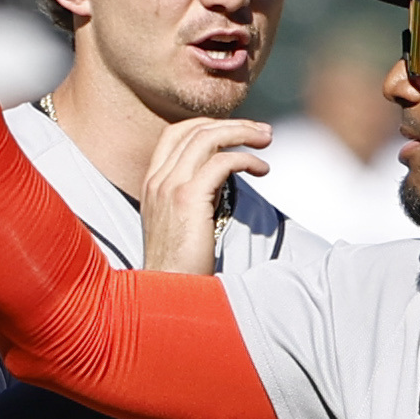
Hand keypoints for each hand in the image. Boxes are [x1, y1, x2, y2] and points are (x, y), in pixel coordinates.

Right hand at [140, 118, 272, 271]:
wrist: (166, 294)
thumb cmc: (180, 267)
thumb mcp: (182, 222)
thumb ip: (195, 195)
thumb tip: (224, 177)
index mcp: (152, 183)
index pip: (176, 133)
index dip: (209, 125)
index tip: (237, 132)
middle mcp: (157, 179)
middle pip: (195, 129)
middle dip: (234, 124)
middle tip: (262, 133)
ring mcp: (170, 187)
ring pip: (208, 138)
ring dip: (243, 133)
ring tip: (266, 142)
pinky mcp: (187, 199)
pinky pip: (222, 162)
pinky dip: (246, 159)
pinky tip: (262, 170)